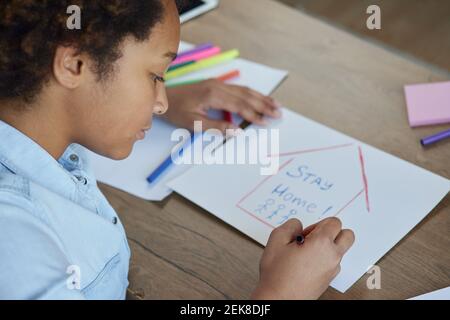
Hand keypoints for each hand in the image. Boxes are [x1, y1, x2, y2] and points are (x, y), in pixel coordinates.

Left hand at [163, 79, 281, 131]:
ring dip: (261, 97)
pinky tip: (259, 98)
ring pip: (245, 90)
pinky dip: (252, 94)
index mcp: (214, 95)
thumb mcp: (194, 123)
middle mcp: (218, 86)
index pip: (240, 106)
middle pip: (247, 96)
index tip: (267, 122)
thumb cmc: (176, 111)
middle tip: (279, 112)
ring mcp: (218, 84)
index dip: (255, 115)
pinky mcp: (216, 84)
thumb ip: (217, 127)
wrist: (164, 96)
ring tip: (275, 104)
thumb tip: (237, 132)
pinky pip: (239, 89)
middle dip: (264, 104)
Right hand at [251, 218, 354, 299]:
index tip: (306, 232)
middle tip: (314, 238)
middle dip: (333, 232)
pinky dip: (324, 260)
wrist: (279, 299)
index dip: (319, 223)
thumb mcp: (276, 239)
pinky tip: (306, 265)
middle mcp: (332, 256)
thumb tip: (298, 226)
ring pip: (340, 250)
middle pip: (347, 235)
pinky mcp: (329, 279)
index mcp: (321, 243)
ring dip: (328, 247)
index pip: (334, 222)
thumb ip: (291, 225)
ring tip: (306, 253)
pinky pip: (333, 263)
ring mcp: (332, 269)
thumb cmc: (277, 274)